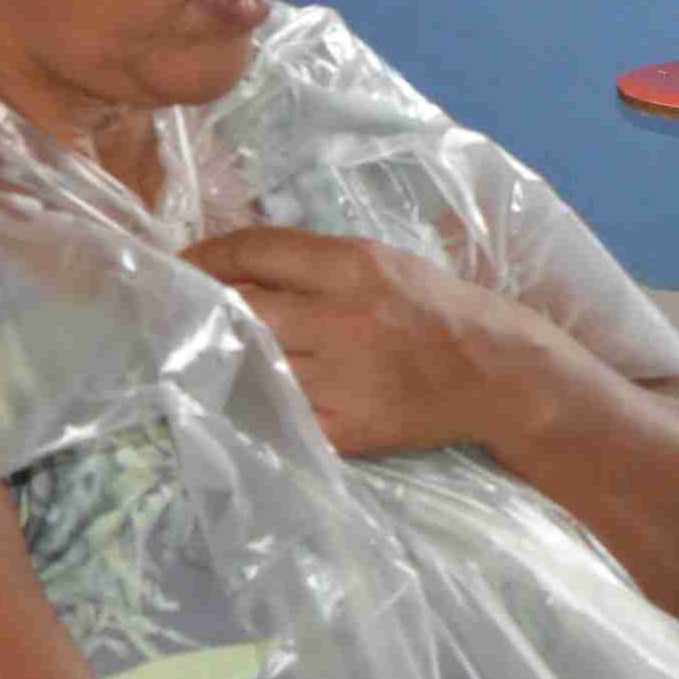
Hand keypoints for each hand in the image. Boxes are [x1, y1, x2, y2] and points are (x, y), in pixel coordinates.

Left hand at [190, 223, 529, 460]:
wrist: (497, 375)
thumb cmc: (435, 309)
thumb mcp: (382, 262)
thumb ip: (314, 263)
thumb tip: (237, 265)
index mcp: (353, 266)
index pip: (254, 250)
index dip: (207, 256)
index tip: (185, 264)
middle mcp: (341, 318)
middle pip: (240, 307)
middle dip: (203, 306)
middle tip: (181, 310)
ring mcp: (341, 379)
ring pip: (250, 364)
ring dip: (226, 358)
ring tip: (212, 353)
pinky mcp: (344, 429)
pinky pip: (277, 414)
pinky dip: (258, 403)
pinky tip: (253, 395)